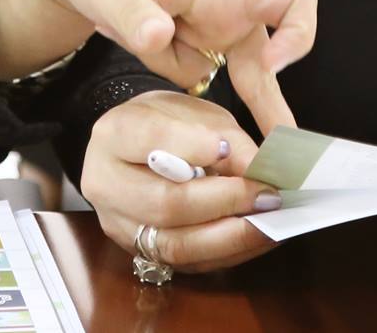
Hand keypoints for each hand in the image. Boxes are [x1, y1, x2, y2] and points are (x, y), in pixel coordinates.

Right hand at [83, 91, 279, 272]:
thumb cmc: (171, 124)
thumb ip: (228, 139)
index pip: (150, 139)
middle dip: (223, 201)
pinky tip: (259, 237)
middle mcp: (106, 184)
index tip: (227, 148)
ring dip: (231, 237)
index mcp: (114, 133)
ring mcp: (119, 225)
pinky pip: (187, 263)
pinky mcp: (139, 253)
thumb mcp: (197, 114)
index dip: (191, 145)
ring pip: (175, 244)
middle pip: (164, 203)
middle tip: (266, 194)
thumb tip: (261, 170)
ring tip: (270, 223)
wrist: (139, 148)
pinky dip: (229, 252)